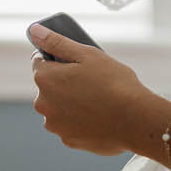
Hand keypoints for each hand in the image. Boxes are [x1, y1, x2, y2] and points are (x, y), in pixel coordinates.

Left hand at [29, 24, 161, 156]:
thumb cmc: (114, 84)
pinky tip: (99, 116)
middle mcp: (43, 103)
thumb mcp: (87, 54)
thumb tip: (35, 30)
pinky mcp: (68, 140)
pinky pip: (70, 124)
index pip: (40, 61)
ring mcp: (55, 124)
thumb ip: (57, 42)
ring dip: (71, 102)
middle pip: (49, 86)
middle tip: (92, 80)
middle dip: (64, 81)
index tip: (76, 62)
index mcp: (46, 78)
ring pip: (59, 106)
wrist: (135, 120)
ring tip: (98, 99)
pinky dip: (80, 119)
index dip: (58, 58)